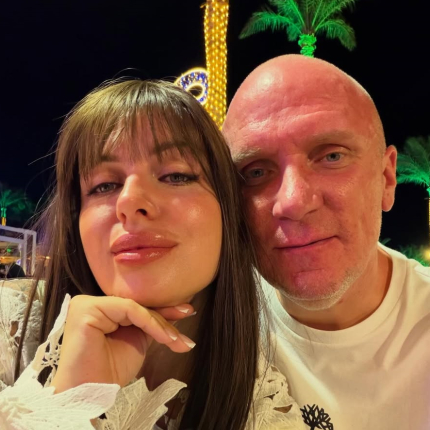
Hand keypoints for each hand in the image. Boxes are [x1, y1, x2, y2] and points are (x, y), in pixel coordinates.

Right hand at [51, 295, 195, 392]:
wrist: (88, 396)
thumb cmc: (108, 372)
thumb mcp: (136, 341)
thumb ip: (150, 324)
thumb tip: (179, 313)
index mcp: (102, 310)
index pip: (137, 307)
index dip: (164, 311)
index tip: (187, 312)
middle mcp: (92, 303)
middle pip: (137, 306)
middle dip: (165, 320)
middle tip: (184, 335)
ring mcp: (87, 304)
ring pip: (135, 307)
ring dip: (160, 324)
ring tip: (175, 340)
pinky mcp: (87, 309)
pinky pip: (129, 309)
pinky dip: (150, 322)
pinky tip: (164, 337)